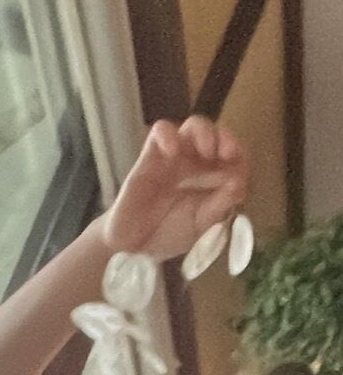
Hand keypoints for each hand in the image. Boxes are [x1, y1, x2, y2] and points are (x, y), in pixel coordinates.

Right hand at [103, 116, 247, 263]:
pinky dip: (169, 135)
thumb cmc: (168, 234)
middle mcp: (195, 162)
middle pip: (215, 133)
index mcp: (211, 176)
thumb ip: (220, 205)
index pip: (232, 153)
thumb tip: (239, 183)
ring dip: (204, 132)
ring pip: (191, 126)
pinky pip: (160, 132)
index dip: (239, 153)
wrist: (134, 248)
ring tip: (206, 151)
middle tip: (226, 153)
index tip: (238, 165)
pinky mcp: (149, 157)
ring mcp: (173, 157)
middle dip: (225, 137)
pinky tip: (173, 152)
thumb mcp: (201, 225)